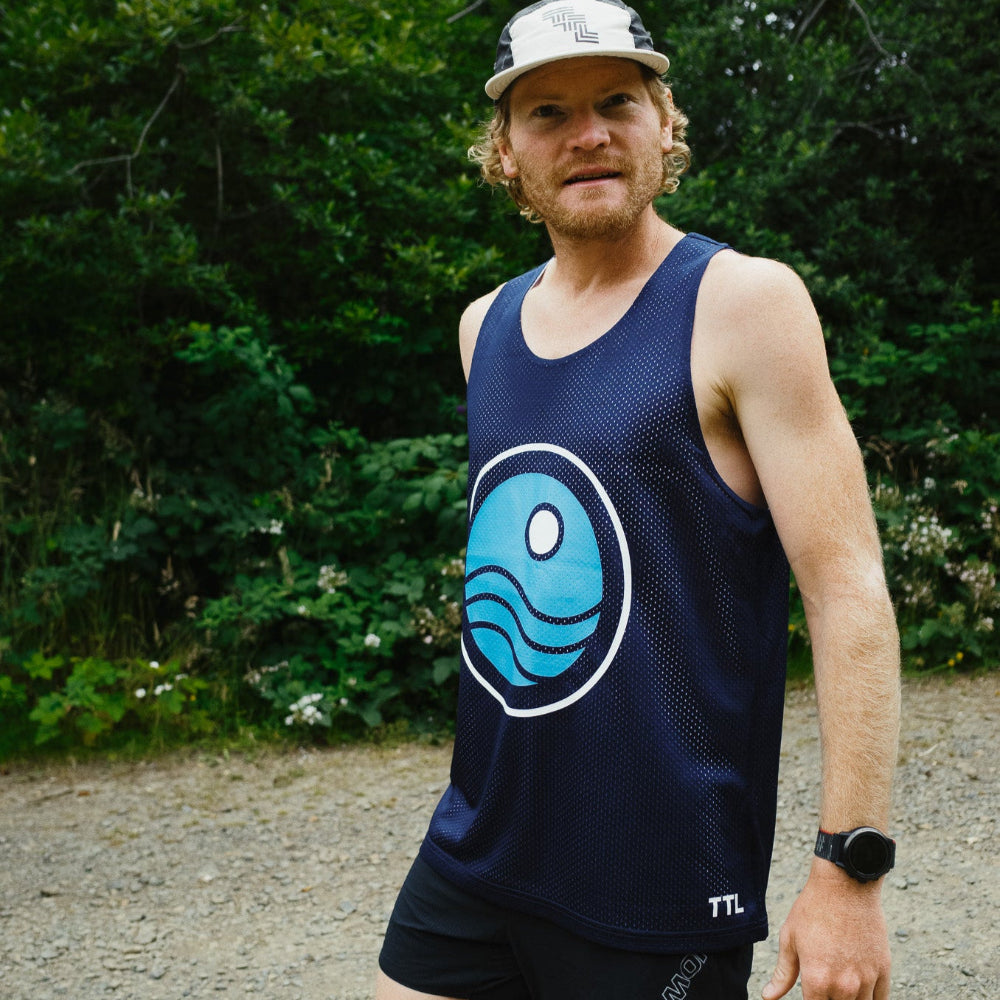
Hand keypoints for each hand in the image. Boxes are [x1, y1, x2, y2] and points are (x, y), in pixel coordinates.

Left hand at [762, 859, 890, 999]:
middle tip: (823, 988)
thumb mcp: (790, 938)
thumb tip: (768, 996)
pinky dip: (871, 999)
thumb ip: (783, 973)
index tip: (810, 993)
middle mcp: (843, 987)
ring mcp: (866, 980)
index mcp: (817, 981)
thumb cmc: (813, 909)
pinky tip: (861, 991)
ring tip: (840, 986)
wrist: (845, 886)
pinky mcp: (883, 970)